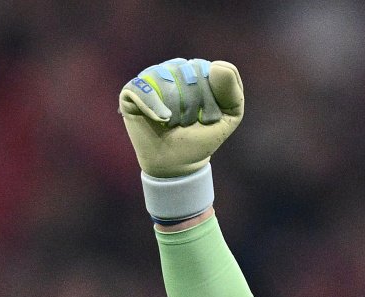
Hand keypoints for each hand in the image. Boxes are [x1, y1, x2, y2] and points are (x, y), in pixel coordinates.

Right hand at [119, 58, 243, 178]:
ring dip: (175, 108)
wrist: (176, 163)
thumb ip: (233, 92)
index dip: (208, 98)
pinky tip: (162, 120)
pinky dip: (153, 105)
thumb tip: (216, 66)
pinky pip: (141, 88)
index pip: (204, 69)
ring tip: (174, 122)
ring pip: (165, 77)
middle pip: (185, 72)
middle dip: (192, 104)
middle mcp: (171, 70)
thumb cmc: (201, 138)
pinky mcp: (131, 92)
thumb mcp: (228, 118)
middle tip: (188, 122)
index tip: (206, 118)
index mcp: (195, 71)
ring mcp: (150, 79)